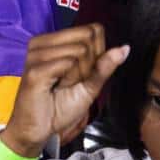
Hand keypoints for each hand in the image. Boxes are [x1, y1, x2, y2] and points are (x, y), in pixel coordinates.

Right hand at [0, 26, 127, 156]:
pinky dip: (69, 79)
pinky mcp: (35, 68)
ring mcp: (37, 54)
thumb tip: (125, 48)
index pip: (93, 30)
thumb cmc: (60, 108)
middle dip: (87, 65)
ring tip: (60, 86)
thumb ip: (104, 66)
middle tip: (69, 82)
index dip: (96, 56)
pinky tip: (54, 88)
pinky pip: (69, 63)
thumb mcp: (90, 86)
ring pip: (79, 51)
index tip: (79, 74)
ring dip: (77, 75)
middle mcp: (42, 42)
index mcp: (53, 41)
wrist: (37, 129)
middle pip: (87, 38)